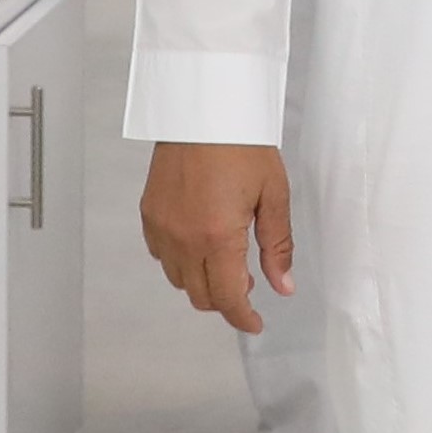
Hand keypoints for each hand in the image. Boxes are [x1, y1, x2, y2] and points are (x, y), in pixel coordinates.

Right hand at [143, 142, 293, 333]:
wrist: (203, 109)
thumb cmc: (242, 145)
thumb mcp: (273, 194)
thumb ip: (278, 245)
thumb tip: (283, 286)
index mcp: (218, 237)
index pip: (228, 299)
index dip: (243, 319)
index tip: (255, 323)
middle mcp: (184, 239)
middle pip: (201, 296)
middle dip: (226, 301)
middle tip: (249, 284)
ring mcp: (162, 228)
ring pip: (179, 280)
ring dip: (202, 282)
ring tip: (226, 260)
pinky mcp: (149, 214)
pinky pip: (161, 256)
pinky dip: (180, 262)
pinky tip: (200, 243)